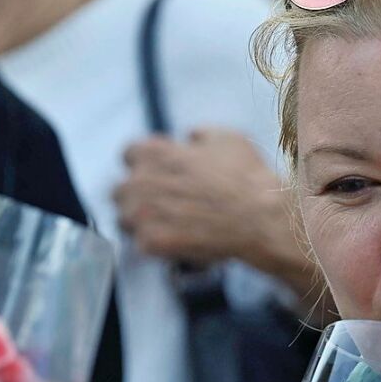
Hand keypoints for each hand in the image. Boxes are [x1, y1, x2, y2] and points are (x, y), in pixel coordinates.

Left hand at [115, 129, 290, 265]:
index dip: (146, 166)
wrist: (259, 219)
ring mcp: (143, 214)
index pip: (129, 155)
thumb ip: (199, 134)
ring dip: (141, 223)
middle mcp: (141, 180)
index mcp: (155, 152)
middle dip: (138, 197)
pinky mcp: (151, 242)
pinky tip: (176, 244)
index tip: (159, 176)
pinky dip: (157, 246)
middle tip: (163, 207)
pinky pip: (141, 245)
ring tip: (169, 228)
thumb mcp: (227, 138)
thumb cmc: (246, 178)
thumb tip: (189, 138)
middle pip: (121, 190)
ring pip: (125, 219)